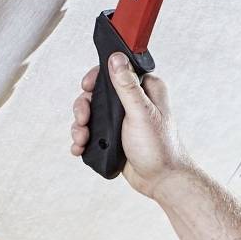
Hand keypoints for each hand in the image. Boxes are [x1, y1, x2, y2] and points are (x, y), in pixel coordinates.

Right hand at [70, 54, 188, 195]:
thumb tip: (116, 58)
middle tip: (83, 119)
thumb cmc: (159, 148)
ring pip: (91, 113)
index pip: (115, 71)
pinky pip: (92, 132)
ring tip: (82, 139)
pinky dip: (82, 139)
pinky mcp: (114, 136)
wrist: (160, 181)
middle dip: (84, 107)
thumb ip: (127, 86)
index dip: (96, 78)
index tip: (87, 86)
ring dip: (80, 125)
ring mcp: (122, 119)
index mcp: (145, 89)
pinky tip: (80, 147)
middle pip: (97, 93)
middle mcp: (133, 101)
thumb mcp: (141, 113)